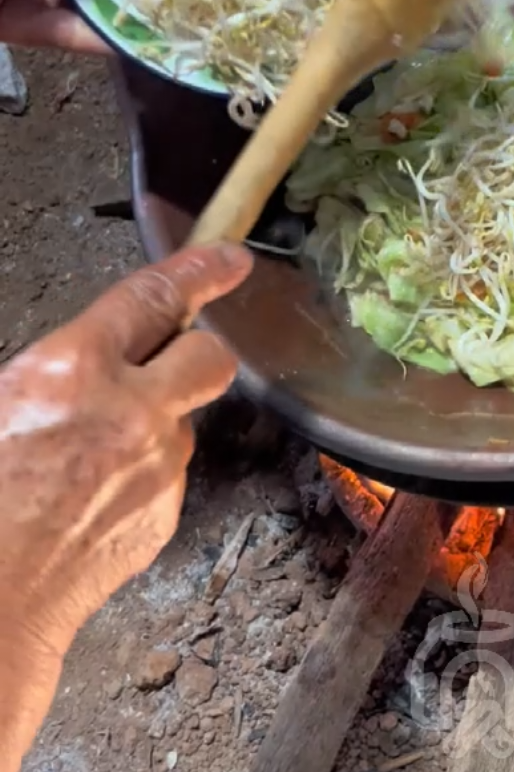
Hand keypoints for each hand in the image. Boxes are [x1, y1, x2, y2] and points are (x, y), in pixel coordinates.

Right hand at [0, 243, 252, 658]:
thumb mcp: (0, 399)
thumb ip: (53, 370)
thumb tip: (81, 361)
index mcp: (72, 372)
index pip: (154, 297)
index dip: (201, 269)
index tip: (231, 256)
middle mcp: (132, 413)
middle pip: (209, 357)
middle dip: (196, 350)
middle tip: (167, 358)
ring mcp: (156, 469)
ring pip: (183, 421)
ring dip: (155, 423)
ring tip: (89, 457)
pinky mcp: (164, 515)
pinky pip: (167, 475)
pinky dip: (141, 474)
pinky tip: (89, 498)